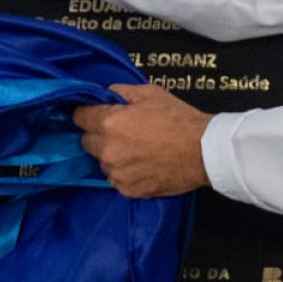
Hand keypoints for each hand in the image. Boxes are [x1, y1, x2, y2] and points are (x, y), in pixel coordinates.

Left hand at [72, 83, 211, 197]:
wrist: (203, 151)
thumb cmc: (178, 119)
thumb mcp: (149, 93)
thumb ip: (121, 92)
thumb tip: (106, 94)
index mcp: (109, 123)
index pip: (79, 117)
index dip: (88, 114)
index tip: (97, 114)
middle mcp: (107, 150)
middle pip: (87, 141)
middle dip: (99, 135)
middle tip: (122, 132)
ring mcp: (117, 172)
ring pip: (102, 162)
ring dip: (112, 155)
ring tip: (137, 150)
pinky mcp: (128, 189)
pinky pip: (116, 179)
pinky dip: (125, 172)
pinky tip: (143, 164)